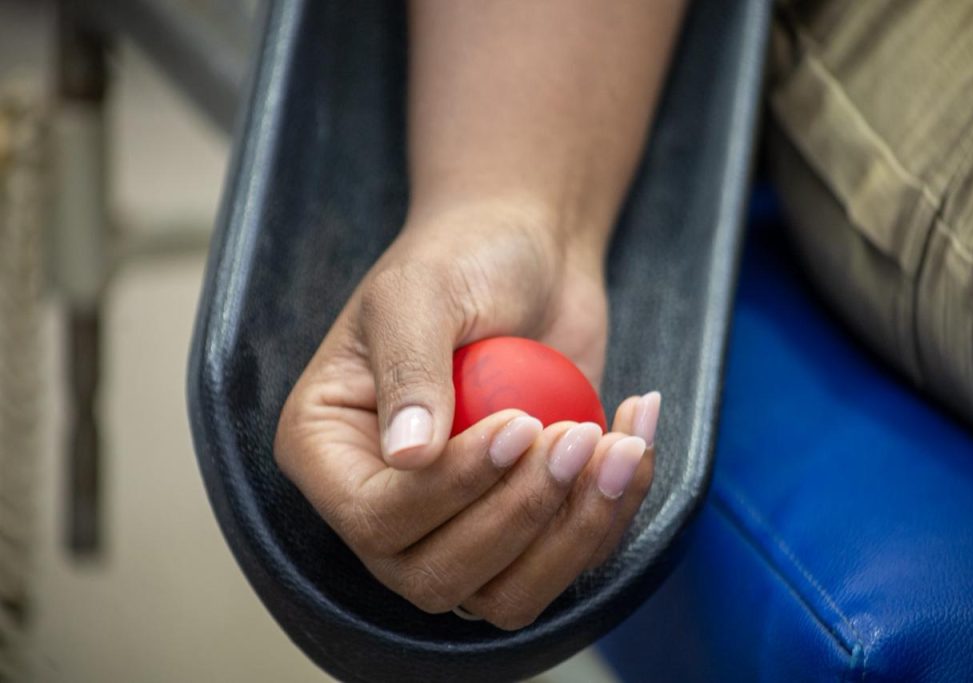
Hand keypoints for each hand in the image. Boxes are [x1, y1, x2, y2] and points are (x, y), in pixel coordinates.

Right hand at [274, 201, 660, 628]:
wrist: (527, 253)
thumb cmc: (460, 259)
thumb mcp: (421, 293)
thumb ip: (410, 371)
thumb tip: (408, 458)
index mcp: (330, 452)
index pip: (376, 518)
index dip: (453, 488)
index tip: (521, 422)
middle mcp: (384, 503)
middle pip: (438, 579)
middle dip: (520, 515)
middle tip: (574, 435)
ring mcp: (456, 522)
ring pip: (507, 594)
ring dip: (574, 531)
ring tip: (617, 446)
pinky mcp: (524, 520)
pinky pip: (566, 562)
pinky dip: (613, 514)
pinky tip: (634, 441)